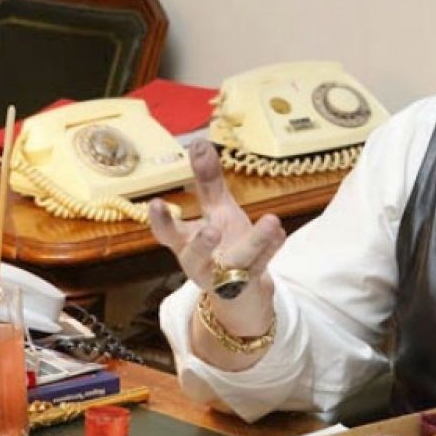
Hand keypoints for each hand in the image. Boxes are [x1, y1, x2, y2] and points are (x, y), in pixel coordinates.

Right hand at [147, 139, 285, 366]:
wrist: (242, 293)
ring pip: (239, 262)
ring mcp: (226, 277)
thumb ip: (207, 180)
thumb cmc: (225, 245)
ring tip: (271, 221)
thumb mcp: (216, 211)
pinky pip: (263, 263)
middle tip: (210, 231)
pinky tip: (280, 232)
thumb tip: (197, 142)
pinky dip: (272, 246)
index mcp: (186, 244)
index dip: (160, 221)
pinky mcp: (250, 285)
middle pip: (196, 256)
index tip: (156, 203)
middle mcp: (201, 264)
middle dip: (201, 245)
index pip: (167, 234)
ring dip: (255, 242)